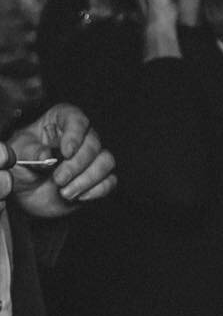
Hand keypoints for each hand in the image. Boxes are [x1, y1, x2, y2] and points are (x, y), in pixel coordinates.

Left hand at [1, 104, 116, 218]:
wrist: (27, 193)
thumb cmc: (22, 165)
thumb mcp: (18, 154)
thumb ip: (30, 152)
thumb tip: (46, 156)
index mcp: (60, 122)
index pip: (77, 119)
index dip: (75, 134)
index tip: (66, 152)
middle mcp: (81, 137)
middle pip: (93, 144)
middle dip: (77, 165)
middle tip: (58, 179)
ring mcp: (92, 158)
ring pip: (106, 161)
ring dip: (87, 179)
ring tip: (65, 193)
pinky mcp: (99, 178)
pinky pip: (110, 181)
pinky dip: (96, 190)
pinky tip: (79, 196)